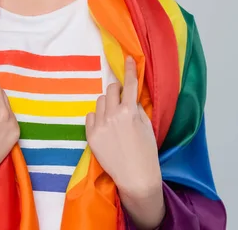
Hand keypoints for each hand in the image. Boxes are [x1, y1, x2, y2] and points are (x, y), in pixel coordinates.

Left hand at [85, 56, 161, 198]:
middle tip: (122, 99)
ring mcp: (100, 125)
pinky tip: (105, 127)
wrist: (136, 178)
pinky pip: (91, 116)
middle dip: (117, 90)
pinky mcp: (91, 135)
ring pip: (100, 101)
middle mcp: (113, 115)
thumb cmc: (146, 152)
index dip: (130, 70)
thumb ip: (137, 108)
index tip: (128, 59)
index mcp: (129, 112)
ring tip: (114, 117)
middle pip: (111, 89)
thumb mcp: (147, 126)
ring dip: (107, 104)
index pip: (130, 84)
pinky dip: (97, 117)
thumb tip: (129, 96)